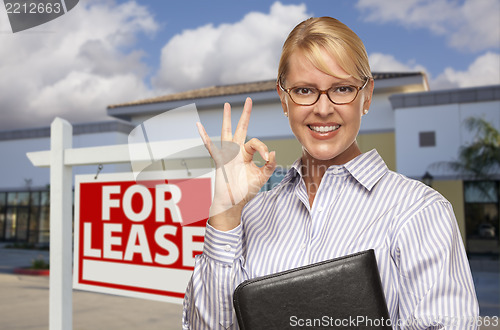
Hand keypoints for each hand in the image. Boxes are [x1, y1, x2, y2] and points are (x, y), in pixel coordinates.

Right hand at [197, 97, 276, 230]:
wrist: (233, 202)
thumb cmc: (245, 191)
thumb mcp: (262, 177)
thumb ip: (269, 165)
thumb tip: (272, 152)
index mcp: (247, 155)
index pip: (256, 143)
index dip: (263, 148)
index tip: (267, 158)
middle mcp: (237, 152)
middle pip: (241, 129)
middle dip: (245, 115)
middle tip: (249, 100)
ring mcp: (227, 155)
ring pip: (227, 132)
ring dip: (227, 119)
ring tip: (227, 105)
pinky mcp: (219, 161)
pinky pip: (211, 147)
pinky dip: (205, 136)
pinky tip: (199, 126)